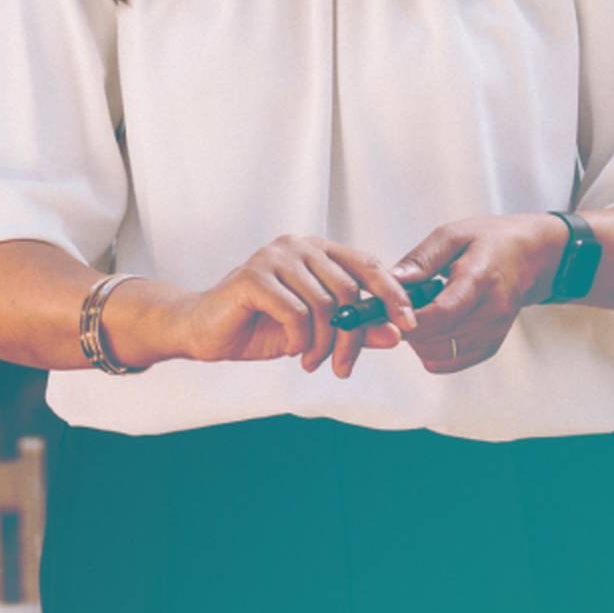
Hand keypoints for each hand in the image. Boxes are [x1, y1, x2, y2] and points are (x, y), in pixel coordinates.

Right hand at [162, 235, 416, 377]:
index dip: (393, 294)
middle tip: (342, 366)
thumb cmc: (260, 326)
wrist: (204, 331)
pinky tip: (293, 349)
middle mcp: (299, 246)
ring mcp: (274, 257)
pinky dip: (300, 339)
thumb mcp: (316, 331)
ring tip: (313, 361)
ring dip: (323, 344)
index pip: (368, 265)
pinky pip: (295, 312)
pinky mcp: (253, 276)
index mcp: (318, 250)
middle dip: (352, 337)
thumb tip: (397, 334)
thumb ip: (355, 327)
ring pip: (324, 305)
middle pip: (349, 291)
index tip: (409, 325)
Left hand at [394, 214, 564, 375]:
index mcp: (479, 278)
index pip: (442, 313)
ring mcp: (494, 331)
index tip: (389, 312)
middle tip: (402, 308)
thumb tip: (391, 281)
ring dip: (419, 341)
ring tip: (420, 314)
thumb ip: (421, 260)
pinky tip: (433, 327)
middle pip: (437, 339)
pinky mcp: (491, 345)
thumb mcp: (452, 235)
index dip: (411, 320)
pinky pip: (450, 363)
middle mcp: (492, 311)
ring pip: (440, 356)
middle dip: (409, 329)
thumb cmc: (488, 241)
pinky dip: (432, 351)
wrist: (528, 255)